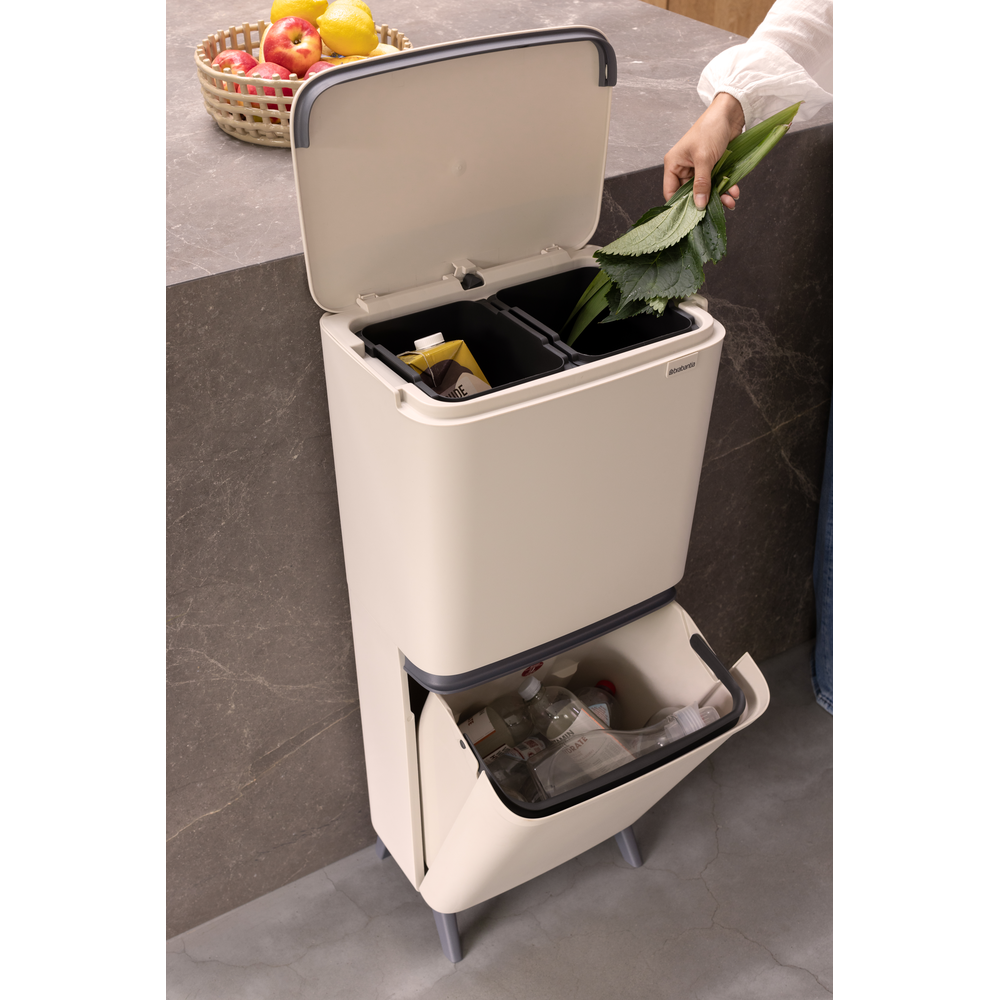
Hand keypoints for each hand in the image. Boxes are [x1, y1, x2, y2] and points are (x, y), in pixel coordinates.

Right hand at [663, 92, 744, 209]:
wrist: (730, 113)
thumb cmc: (710, 129)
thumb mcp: (704, 158)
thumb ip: (701, 183)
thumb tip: (699, 204)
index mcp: (674, 164)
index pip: (671, 191)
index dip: (680, 205)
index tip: (692, 216)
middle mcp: (684, 168)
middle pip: (690, 193)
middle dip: (704, 202)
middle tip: (715, 210)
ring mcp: (698, 168)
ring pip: (705, 190)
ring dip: (718, 197)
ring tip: (730, 202)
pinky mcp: (712, 167)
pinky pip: (716, 183)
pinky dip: (725, 188)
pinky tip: (734, 191)